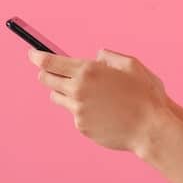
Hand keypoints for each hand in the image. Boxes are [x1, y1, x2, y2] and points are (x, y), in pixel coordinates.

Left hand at [28, 47, 169, 153]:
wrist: (151, 129)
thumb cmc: (145, 95)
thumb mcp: (132, 65)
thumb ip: (109, 57)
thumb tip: (95, 58)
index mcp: (89, 71)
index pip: (50, 62)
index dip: (37, 56)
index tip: (32, 54)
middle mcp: (78, 90)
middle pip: (47, 80)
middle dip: (47, 73)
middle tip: (53, 72)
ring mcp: (78, 111)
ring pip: (58, 98)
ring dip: (66, 92)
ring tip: (89, 94)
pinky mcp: (82, 127)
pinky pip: (76, 114)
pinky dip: (84, 110)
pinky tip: (104, 112)